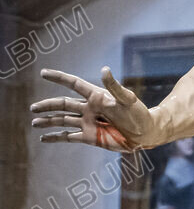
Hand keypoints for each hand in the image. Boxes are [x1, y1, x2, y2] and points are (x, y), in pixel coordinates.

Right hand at [30, 67, 155, 151]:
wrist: (145, 133)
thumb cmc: (139, 114)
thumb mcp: (127, 99)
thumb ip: (114, 86)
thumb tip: (104, 69)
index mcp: (96, 96)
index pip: (73, 84)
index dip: (59, 78)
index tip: (43, 73)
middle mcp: (89, 108)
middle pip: (63, 104)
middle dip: (48, 105)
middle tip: (32, 108)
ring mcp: (87, 122)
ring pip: (62, 120)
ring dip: (48, 121)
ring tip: (34, 122)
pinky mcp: (89, 137)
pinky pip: (68, 137)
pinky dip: (56, 137)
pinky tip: (44, 138)